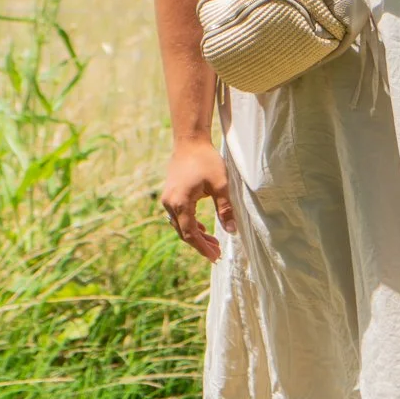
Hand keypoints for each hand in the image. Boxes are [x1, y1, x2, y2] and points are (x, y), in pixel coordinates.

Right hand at [158, 138, 237, 260]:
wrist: (190, 141)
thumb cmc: (206, 160)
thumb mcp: (220, 184)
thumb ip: (225, 209)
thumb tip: (232, 231)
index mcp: (180, 203)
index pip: (189, 234)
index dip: (202, 248)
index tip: (214, 257)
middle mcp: (169, 203)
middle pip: (183, 232)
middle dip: (200, 244)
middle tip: (217, 253)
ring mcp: (167, 199)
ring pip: (180, 225)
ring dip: (195, 235)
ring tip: (213, 242)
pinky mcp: (170, 195)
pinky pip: (178, 216)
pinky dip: (190, 224)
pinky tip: (202, 229)